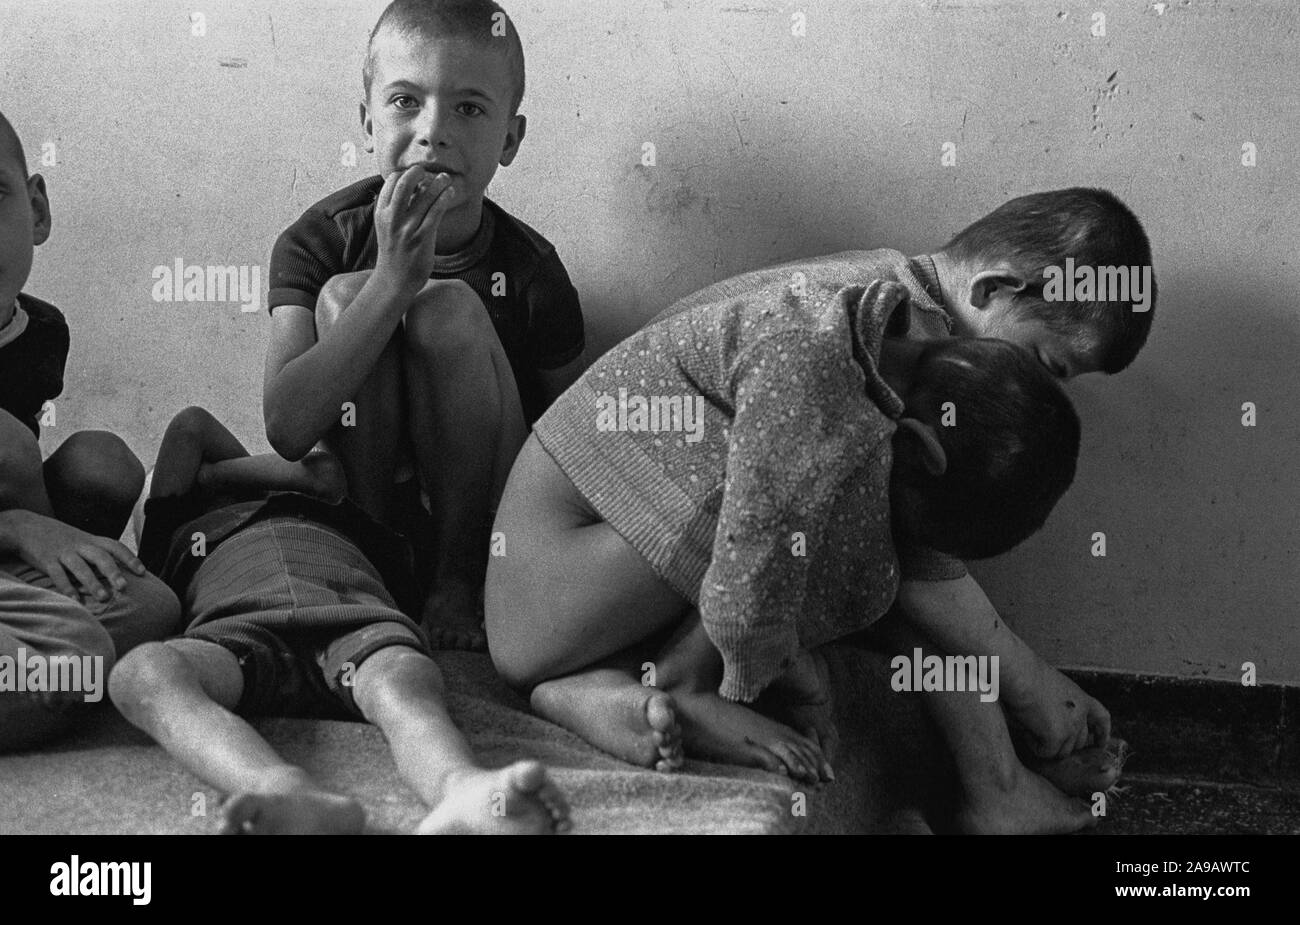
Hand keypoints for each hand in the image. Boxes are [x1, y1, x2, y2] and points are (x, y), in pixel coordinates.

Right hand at [0, 509, 146, 601]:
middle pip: (100, 557)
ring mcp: (63, 552)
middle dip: (113, 572)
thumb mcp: (82, 540)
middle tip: (124, 587)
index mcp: (91, 540)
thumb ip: (99, 553)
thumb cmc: (61, 538)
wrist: (27, 527)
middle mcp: (80, 545)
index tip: (142, 572)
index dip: (130, 558)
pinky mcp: (46, 560)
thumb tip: (121, 571)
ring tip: (104, 597)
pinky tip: (75, 601)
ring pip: (80, 567)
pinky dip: (67, 588)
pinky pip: (58, 575)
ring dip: (92, 583)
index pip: (115, 547)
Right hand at [373, 165, 456, 289]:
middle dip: (417, 173)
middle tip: (427, 171)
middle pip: (404, 185)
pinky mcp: (421, 239)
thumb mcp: (386, 227)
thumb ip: (395, 208)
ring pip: (423, 198)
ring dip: (437, 184)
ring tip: (446, 178)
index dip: (404, 174)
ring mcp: (406, 230)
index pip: (390, 183)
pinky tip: (450, 193)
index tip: (416, 173)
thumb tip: (413, 187)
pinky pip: (435, 214)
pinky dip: (443, 199)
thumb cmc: (394, 252)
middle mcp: (391, 219)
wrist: (394, 281)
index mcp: (381, 214)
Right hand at [1005, 661, 1110, 758]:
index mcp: (1082, 699)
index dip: (1102, 733)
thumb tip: (1053, 719)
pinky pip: (1046, 753)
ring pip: (1062, 751)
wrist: (1021, 675)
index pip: (1102, 719)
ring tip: (1030, 728)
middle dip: (1065, 745)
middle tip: (1046, 739)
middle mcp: (1081, 714)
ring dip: (1046, 745)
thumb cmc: (1028, 674)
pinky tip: (1026, 731)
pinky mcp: (1057, 737)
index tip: (1100, 744)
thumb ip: (1062, 703)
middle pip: (1079, 742)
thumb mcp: (1055, 686)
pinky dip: (1034, 745)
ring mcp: (1071, 727)